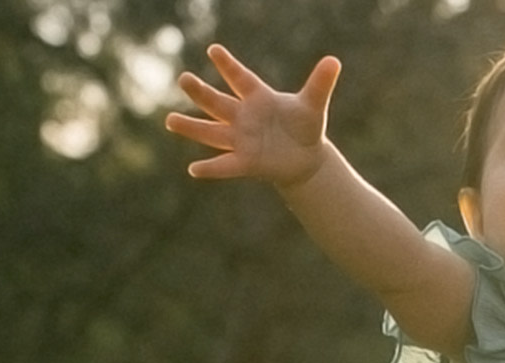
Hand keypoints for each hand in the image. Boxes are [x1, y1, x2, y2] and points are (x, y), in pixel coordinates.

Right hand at [166, 45, 339, 188]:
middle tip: (183, 78)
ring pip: (211, 132)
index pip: (240, 79)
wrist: (306, 158)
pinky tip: (194, 170)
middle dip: (201, 92)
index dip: (228, 65)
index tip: (214, 50)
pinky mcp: (245, 162)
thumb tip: (334, 61)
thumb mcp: (313, 105)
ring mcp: (241, 139)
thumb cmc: (305, 126)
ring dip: (191, 127)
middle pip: (217, 103)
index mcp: (258, 97)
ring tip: (170, 120)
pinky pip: (225, 165)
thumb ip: (320, 84)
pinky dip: (211, 168)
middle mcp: (243, 116)